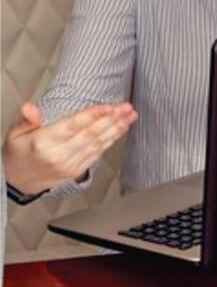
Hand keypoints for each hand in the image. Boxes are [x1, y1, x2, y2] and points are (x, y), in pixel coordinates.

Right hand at [2, 100, 137, 195]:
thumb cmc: (18, 152)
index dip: (92, 115)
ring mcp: (68, 165)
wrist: (16, 181)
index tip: (108, 105)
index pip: (72, 127)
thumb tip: (30, 108)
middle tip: (127, 107)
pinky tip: (120, 130)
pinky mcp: (75, 171)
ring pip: (97, 144)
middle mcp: (58, 156)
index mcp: (43, 143)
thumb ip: (25, 118)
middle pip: (90, 134)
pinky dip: (110, 141)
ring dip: (116, 128)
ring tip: (130, 116)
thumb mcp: (15, 133)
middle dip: (111, 119)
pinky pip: (96, 154)